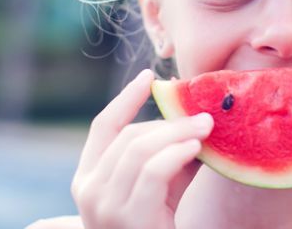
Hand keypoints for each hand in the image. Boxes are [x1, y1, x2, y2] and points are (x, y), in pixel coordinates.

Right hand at [60, 69, 212, 228]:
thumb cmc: (157, 227)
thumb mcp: (157, 187)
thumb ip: (166, 154)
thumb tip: (194, 115)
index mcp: (87, 179)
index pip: (103, 127)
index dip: (126, 98)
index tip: (151, 77)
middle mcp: (88, 190)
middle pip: (128, 136)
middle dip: (168, 121)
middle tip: (201, 115)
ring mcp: (103, 206)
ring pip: (140, 148)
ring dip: (178, 133)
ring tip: (205, 128)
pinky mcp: (128, 217)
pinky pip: (153, 171)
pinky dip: (176, 153)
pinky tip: (195, 148)